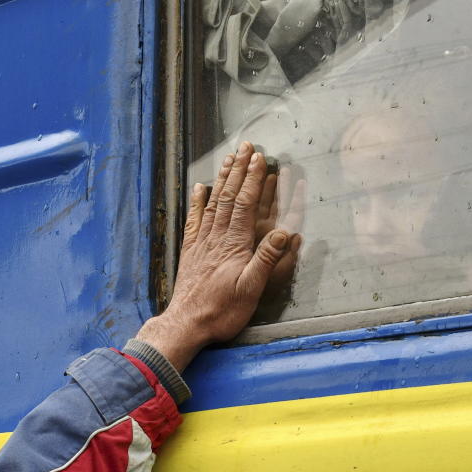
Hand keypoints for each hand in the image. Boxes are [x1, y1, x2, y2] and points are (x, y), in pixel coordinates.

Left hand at [135, 141, 301, 370]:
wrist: (187, 324)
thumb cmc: (221, 311)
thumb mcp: (251, 290)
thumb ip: (266, 260)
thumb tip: (284, 233)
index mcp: (234, 245)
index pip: (245, 204)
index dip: (253, 180)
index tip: (260, 159)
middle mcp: (216, 238)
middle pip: (228, 196)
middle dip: (239, 170)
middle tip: (246, 147)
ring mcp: (201, 243)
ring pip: (212, 203)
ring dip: (222, 179)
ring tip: (229, 159)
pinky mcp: (191, 251)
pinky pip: (194, 219)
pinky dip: (197, 201)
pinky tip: (200, 187)